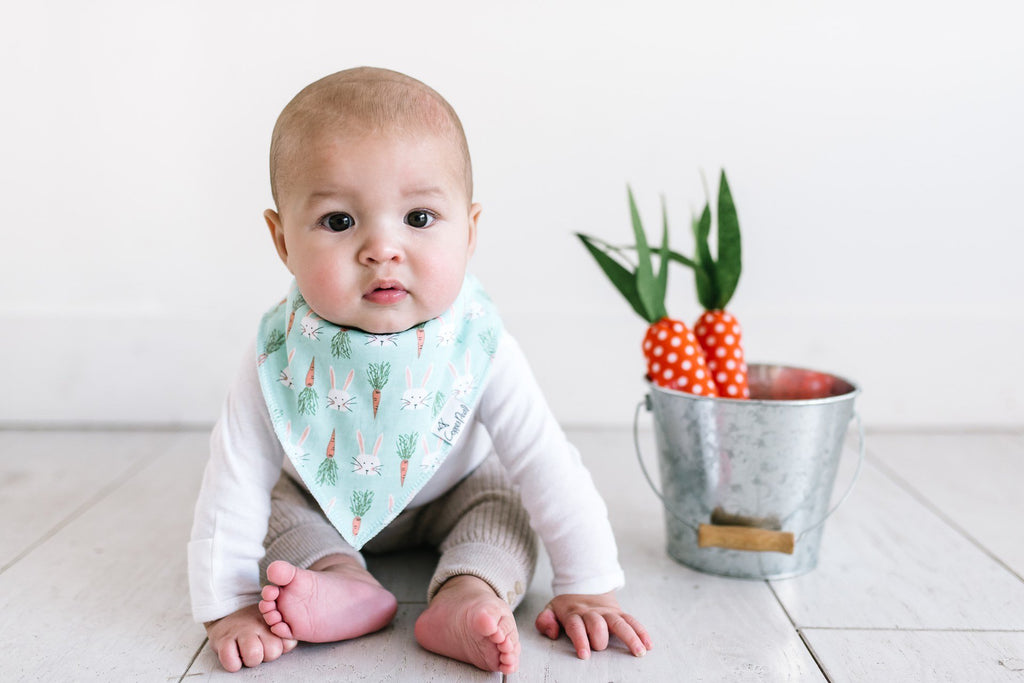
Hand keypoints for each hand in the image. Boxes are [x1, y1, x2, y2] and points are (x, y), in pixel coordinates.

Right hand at [205, 603, 297, 671]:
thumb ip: (284, 636)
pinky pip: (231, 661)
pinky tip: (234, 656)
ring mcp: (240, 631)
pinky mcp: (223, 640)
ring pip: (254, 655)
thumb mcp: (271, 626)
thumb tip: (289, 644)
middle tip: (259, 649)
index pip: (287, 643)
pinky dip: (233, 664)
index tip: (272, 642)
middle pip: (273, 651)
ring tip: (247, 654)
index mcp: (272, 622)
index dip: (281, 648)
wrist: (226, 614)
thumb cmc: (253, 625)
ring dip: (251, 660)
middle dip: (267, 656)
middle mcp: (257, 625)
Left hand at [534, 591, 651, 659]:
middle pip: (598, 624)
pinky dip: (641, 632)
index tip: (584, 655)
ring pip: (620, 622)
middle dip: (600, 639)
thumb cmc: (566, 607)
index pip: (576, 626)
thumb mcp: (550, 610)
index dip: (580, 640)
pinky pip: (632, 621)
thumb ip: (545, 621)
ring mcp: (607, 612)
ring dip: (630, 637)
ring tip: (639, 652)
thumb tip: (553, 632)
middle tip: (600, 649)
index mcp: (573, 613)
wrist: (584, 586)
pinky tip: (648, 645)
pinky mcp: (619, 612)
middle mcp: (592, 612)